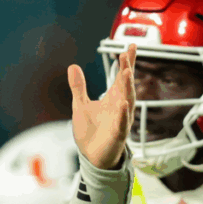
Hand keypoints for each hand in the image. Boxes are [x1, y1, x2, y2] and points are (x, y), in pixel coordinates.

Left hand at [71, 44, 135, 169]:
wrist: (92, 157)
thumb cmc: (91, 131)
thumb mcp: (81, 105)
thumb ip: (78, 87)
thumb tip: (73, 66)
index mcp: (113, 99)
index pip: (121, 77)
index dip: (126, 62)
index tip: (129, 46)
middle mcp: (120, 107)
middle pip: (126, 86)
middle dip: (127, 70)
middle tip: (126, 54)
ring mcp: (120, 121)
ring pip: (127, 102)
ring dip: (128, 87)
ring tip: (127, 72)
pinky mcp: (117, 135)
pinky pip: (122, 124)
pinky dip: (123, 115)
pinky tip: (124, 105)